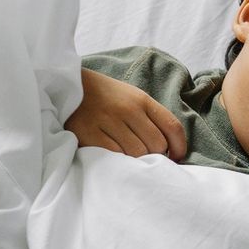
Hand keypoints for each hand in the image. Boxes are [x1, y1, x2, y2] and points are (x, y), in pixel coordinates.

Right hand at [66, 68, 186, 158]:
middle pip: (157, 145)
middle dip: (156, 155)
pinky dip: (119, 161)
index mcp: (142, 100)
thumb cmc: (105, 97)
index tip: (177, 157)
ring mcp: (108, 121)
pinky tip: (115, 157)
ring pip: (137, 153)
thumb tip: (171, 149)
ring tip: (129, 157)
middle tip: (147, 158)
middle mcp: (127, 109)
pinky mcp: (89, 133)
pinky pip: (115, 156)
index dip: (180, 147)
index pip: (172, 127)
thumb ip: (151, 118)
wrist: (69, 87)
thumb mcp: (132, 98)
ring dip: (137, 160)